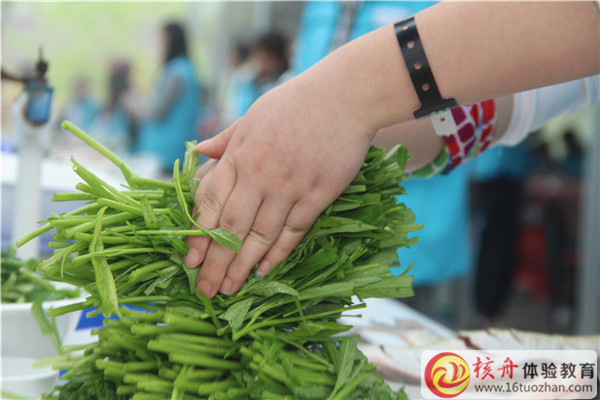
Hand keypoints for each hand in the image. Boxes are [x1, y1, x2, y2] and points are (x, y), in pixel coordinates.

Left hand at [183, 73, 375, 297]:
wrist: (344, 95)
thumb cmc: (295, 104)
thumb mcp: (252, 117)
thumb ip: (226, 140)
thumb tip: (199, 152)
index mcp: (238, 154)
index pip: (210, 203)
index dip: (197, 235)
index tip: (189, 261)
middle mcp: (259, 174)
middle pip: (231, 227)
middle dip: (215, 262)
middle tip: (205, 290)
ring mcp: (289, 186)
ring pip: (260, 235)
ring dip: (243, 266)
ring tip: (230, 290)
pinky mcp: (318, 194)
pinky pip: (294, 230)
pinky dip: (279, 253)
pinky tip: (265, 271)